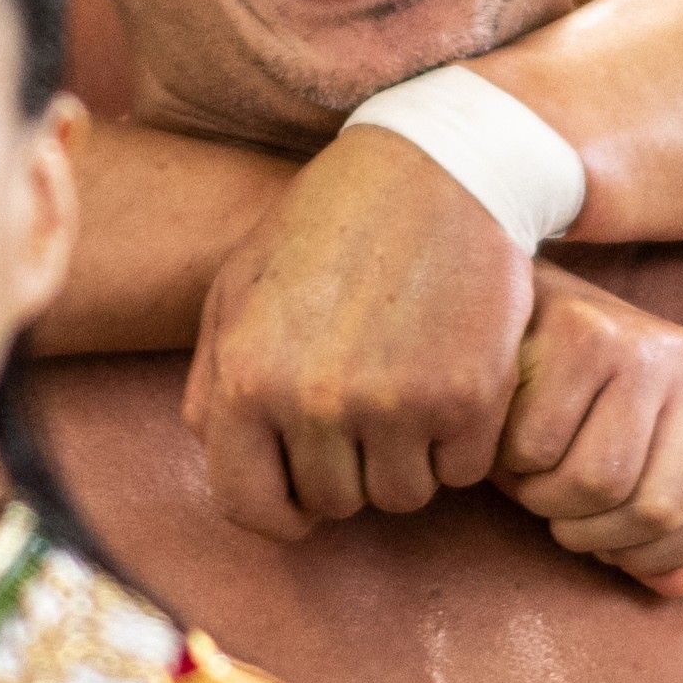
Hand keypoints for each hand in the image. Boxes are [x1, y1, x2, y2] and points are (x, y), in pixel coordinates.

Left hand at [185, 127, 534, 536]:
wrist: (435, 169)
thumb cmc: (328, 227)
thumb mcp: (240, 288)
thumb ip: (215, 380)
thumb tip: (218, 456)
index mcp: (247, 377)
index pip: (248, 506)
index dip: (278, 513)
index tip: (302, 500)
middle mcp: (315, 400)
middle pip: (335, 503)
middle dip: (348, 470)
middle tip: (366, 412)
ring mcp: (395, 402)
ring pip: (401, 496)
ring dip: (407, 460)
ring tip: (408, 393)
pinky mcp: (467, 397)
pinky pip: (462, 473)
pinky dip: (463, 445)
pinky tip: (453, 385)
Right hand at [493, 265, 682, 594]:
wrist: (498, 297)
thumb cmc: (552, 394)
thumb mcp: (612, 457)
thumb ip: (651, 525)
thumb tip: (678, 587)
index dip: (653, 556)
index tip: (603, 549)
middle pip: (655, 509)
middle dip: (588, 533)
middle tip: (549, 508)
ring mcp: (640, 346)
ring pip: (598, 483)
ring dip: (544, 500)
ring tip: (524, 473)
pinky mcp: (582, 333)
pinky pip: (540, 449)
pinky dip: (508, 462)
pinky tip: (499, 436)